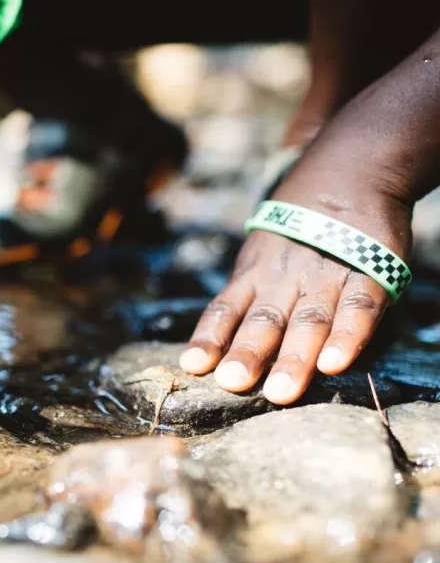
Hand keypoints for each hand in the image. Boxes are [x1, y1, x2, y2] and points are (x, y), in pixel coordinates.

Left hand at [180, 137, 411, 404]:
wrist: (348, 170)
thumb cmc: (294, 229)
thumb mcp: (258, 255)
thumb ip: (243, 299)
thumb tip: (210, 348)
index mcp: (254, 275)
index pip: (224, 309)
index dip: (209, 337)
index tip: (192, 365)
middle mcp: (286, 278)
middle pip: (264, 320)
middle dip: (249, 353)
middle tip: (233, 383)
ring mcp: (327, 275)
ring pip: (308, 320)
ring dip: (294, 356)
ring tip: (281, 391)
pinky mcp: (370, 271)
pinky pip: (359, 307)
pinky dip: (348, 335)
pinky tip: (335, 362)